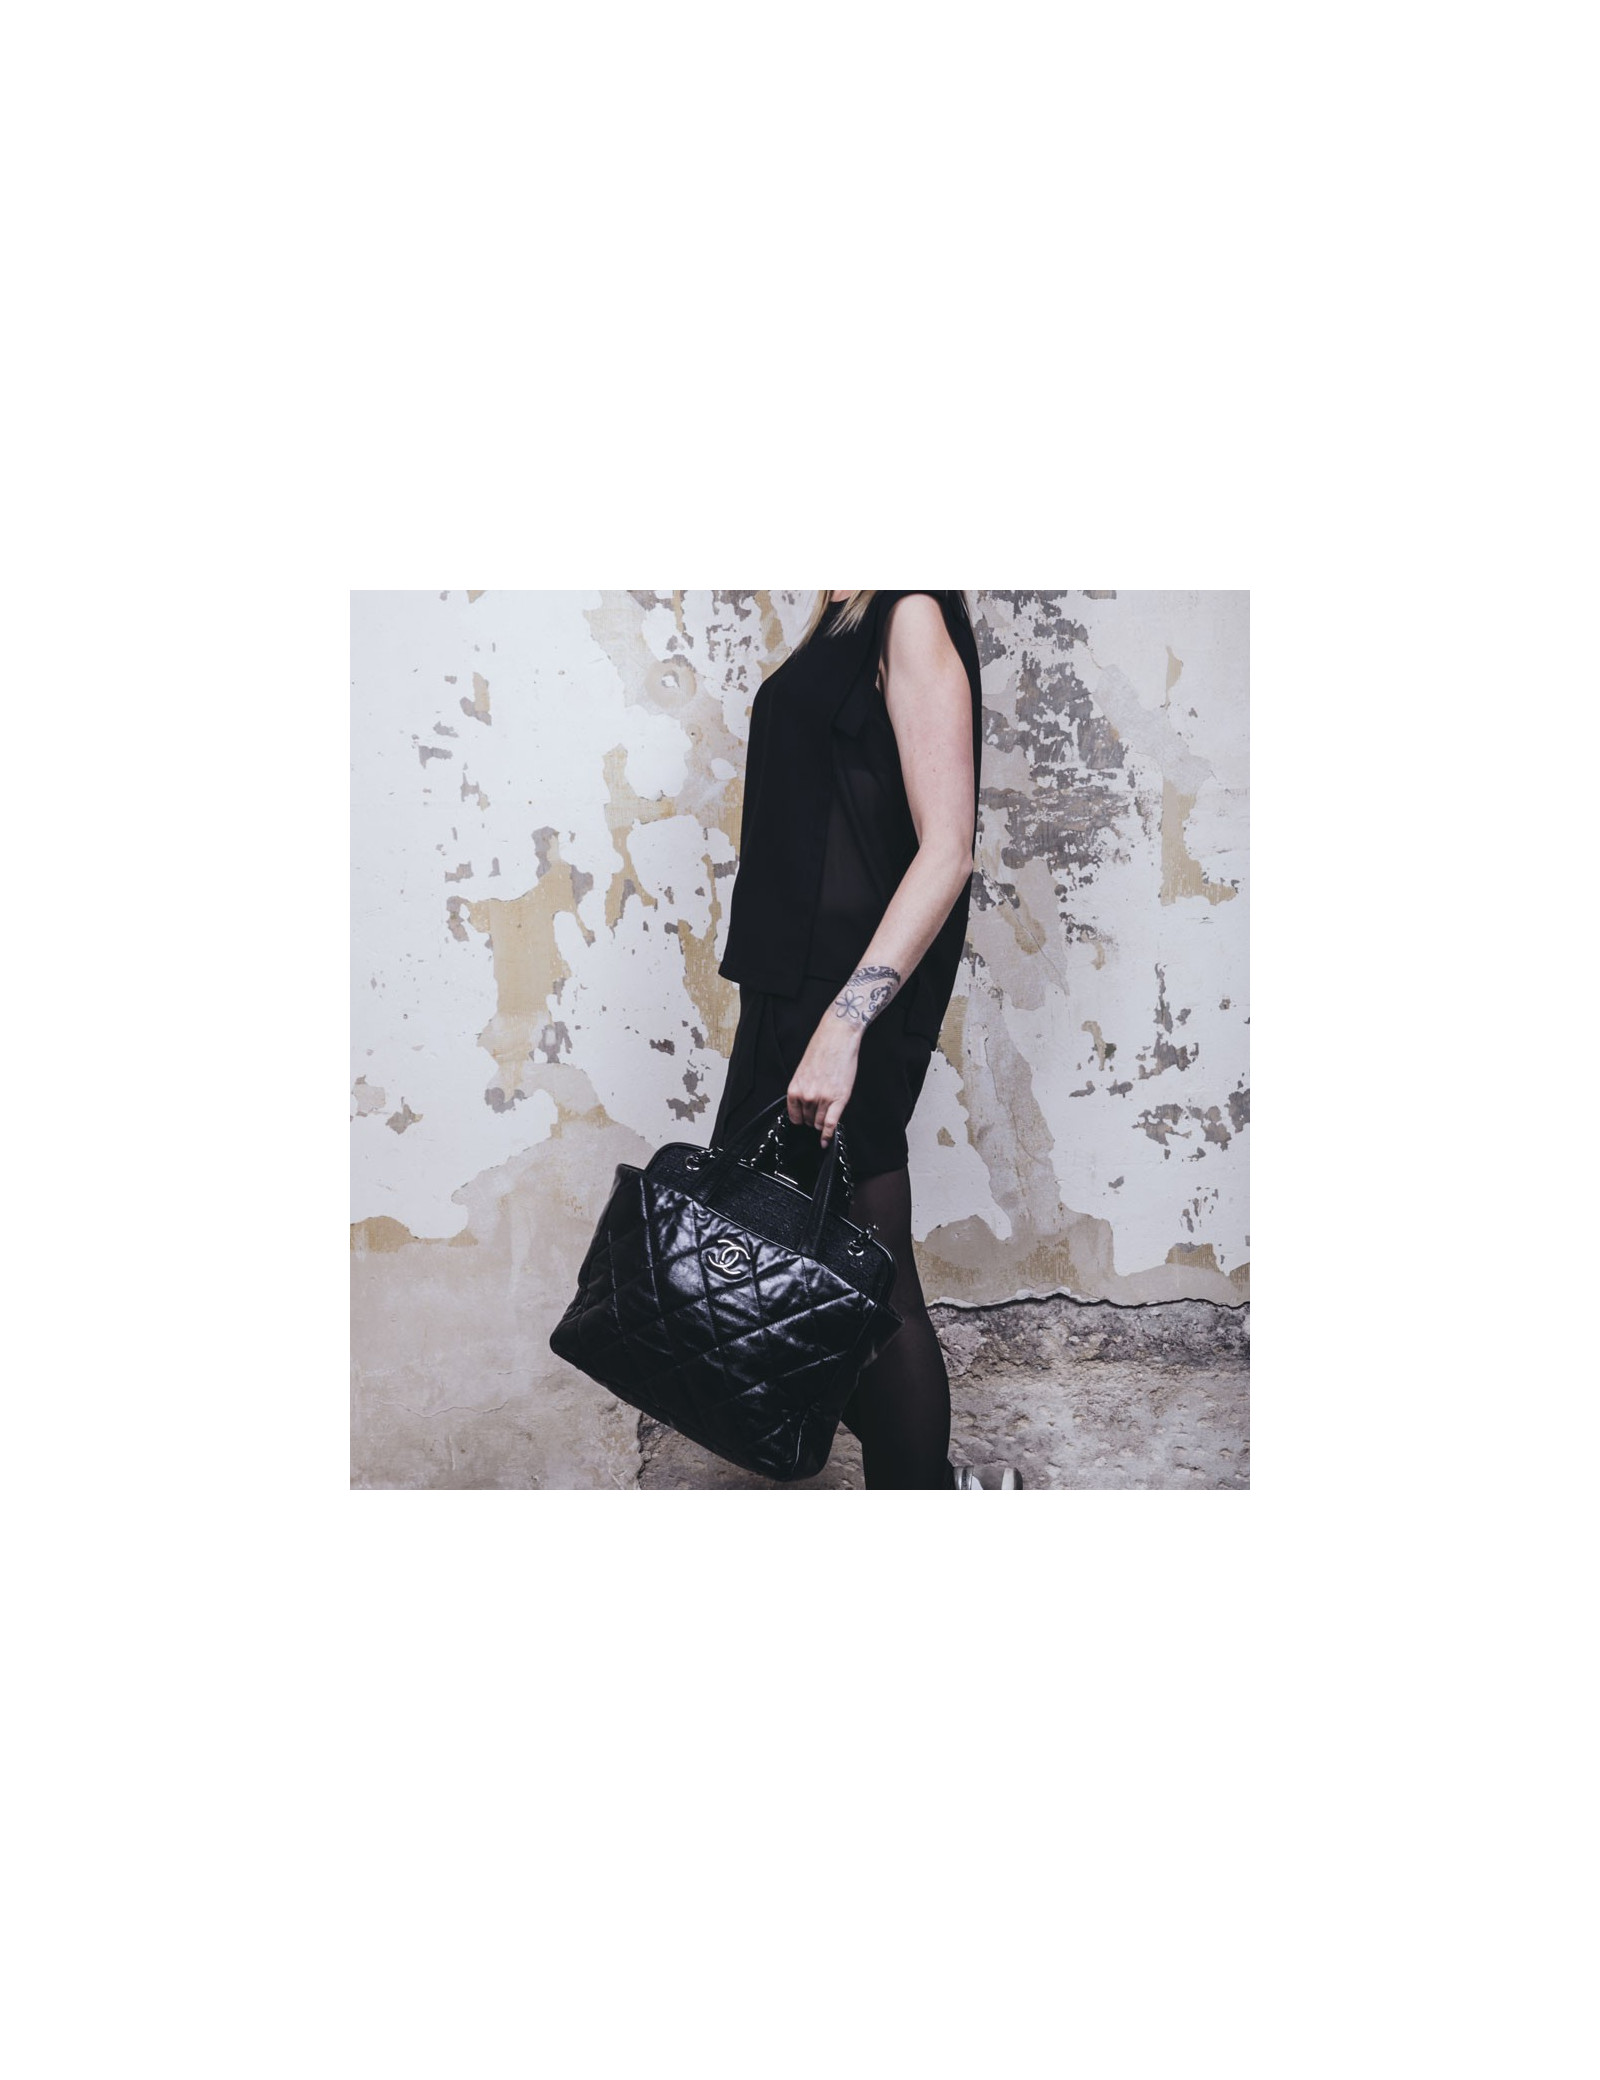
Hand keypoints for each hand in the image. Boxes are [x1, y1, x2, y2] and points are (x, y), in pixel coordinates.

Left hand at [786, 1009, 861, 1147]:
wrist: (837, 1038)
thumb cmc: (821, 1051)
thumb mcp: (803, 1072)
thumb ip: (802, 1090)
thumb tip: (805, 1106)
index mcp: (794, 1089)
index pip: (794, 1116)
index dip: (801, 1120)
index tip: (805, 1122)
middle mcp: (806, 1096)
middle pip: (808, 1120)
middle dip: (813, 1119)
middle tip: (819, 1114)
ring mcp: (822, 1099)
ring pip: (820, 1123)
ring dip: (822, 1124)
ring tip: (827, 1117)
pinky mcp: (838, 1099)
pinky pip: (831, 1124)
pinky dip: (828, 1135)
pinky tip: (826, 1141)